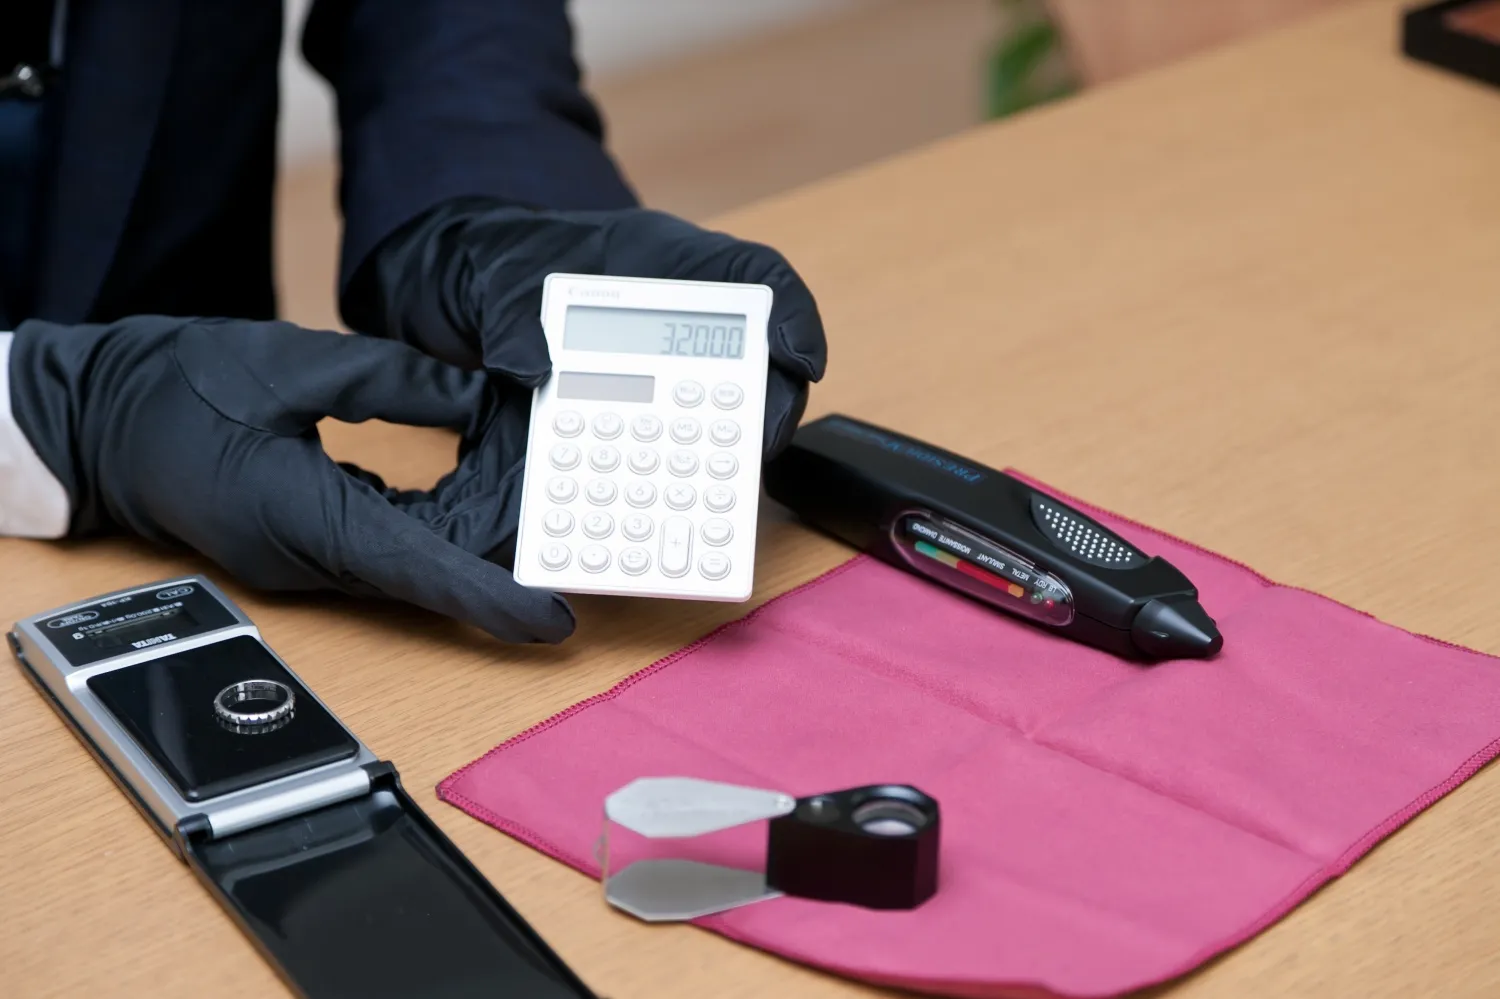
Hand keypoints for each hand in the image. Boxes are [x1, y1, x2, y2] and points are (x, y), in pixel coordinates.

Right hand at [8, 317, 573, 642]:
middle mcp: (314, 555)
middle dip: (504, 554)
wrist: (98, 421)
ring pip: (416, 561)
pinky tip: (479, 488)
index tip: (553, 617)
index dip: (492, 598)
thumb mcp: (289, 363)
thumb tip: (476, 396)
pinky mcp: (312, 538)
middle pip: (432, 571)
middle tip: (570, 524)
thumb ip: (390, 380)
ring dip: (476, 536)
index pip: (418, 573)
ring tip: (538, 498)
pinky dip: (438, 524)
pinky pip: (389, 544)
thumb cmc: (176, 388)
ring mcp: (311, 554)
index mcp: (304, 518)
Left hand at [344, 197, 828, 458]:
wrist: (465, 301)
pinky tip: (654, 514)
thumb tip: (535, 369)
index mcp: (662, 263)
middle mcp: (679, 321)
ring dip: (722, 461)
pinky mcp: (635, 420)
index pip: (755, 276)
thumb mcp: (492, 279)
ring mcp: (662, 375)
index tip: (802, 362)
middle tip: (752, 456)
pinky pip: (670, 453)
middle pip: (755, 363)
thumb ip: (512, 317)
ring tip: (710, 499)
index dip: (793, 317)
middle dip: (764, 413)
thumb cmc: (495, 269)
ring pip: (720, 419)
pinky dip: (670, 485)